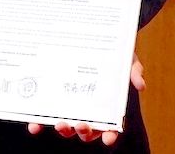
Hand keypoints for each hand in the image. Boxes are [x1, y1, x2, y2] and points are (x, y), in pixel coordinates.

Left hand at [27, 54, 144, 144]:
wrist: (89, 36)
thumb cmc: (110, 53)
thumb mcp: (125, 59)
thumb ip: (133, 71)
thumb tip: (140, 84)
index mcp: (107, 105)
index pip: (111, 125)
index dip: (110, 134)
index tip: (108, 138)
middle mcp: (88, 109)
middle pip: (87, 129)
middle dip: (84, 131)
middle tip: (80, 125)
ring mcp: (70, 106)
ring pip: (68, 126)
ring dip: (64, 129)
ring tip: (60, 124)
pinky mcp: (53, 99)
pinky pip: (45, 115)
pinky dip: (39, 123)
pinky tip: (34, 126)